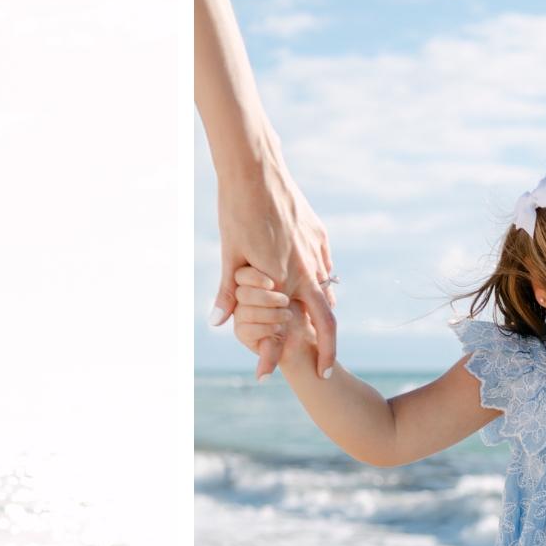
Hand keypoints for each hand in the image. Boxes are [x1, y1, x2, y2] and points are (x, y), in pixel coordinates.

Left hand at [212, 154, 336, 379]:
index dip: (271, 357)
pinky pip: (325, 268)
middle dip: (326, 351)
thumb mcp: (229, 255)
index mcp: (280, 279)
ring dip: (323, 313)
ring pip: (327, 292)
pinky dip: (321, 283)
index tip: (266, 376)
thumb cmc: (236, 211)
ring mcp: (316, 251)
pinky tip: (313, 286)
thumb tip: (218, 323)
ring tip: (316, 330)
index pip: (283, 331)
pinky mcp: (319, 235)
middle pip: (326, 321)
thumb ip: (229, 293)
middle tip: (324, 372)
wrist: (256, 169)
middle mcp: (305, 269)